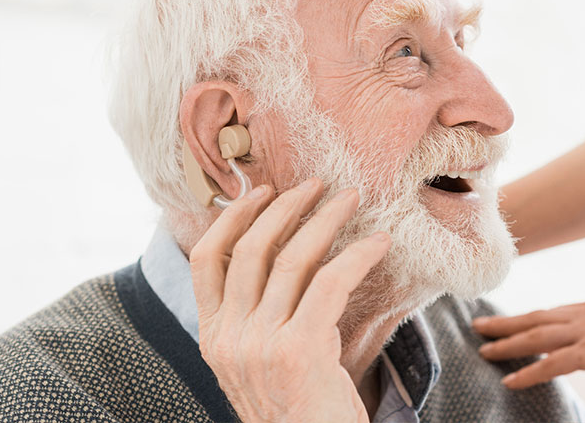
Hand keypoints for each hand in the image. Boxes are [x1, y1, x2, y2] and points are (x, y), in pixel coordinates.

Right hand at [189, 177, 390, 421]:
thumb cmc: (298, 412)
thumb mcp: (262, 362)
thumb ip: (261, 317)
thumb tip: (289, 258)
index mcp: (212, 337)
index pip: (205, 260)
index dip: (231, 217)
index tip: (260, 192)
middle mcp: (228, 338)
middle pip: (250, 249)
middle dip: (284, 207)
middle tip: (314, 184)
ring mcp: (259, 344)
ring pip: (291, 258)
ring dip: (324, 219)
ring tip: (350, 198)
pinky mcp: (298, 350)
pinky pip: (331, 281)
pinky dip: (358, 254)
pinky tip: (379, 242)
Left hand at [472, 289, 584, 388]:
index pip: (551, 313)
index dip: (527, 318)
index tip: (507, 319)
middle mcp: (582, 315)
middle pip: (533, 319)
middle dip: (504, 324)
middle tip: (478, 325)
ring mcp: (584, 331)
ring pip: (534, 337)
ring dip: (506, 343)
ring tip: (482, 349)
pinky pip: (550, 364)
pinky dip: (527, 372)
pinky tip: (508, 380)